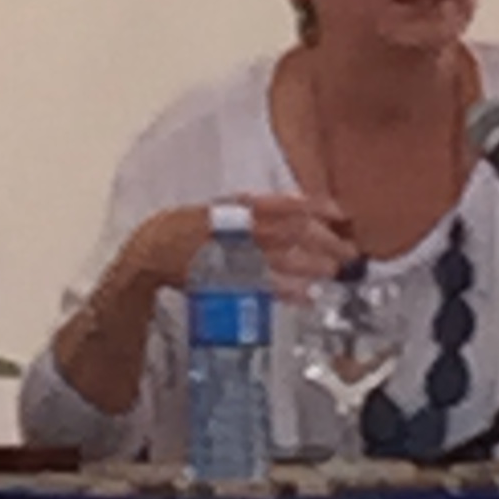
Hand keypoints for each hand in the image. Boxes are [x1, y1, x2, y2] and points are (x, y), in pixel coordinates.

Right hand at [110, 194, 358, 313]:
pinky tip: (307, 295)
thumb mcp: (218, 209)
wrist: (150, 253)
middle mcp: (238, 229)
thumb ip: (252, 211)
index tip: (339, 212)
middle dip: (324, 241)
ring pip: (283, 259)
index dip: (314, 206)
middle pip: (291, 232)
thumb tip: (293, 211)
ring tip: (335, 272)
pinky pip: (264, 287)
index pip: (283, 203)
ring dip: (313, 265)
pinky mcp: (227, 281)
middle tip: (349, 251)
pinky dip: (288, 291)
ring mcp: (232, 255)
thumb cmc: (184, 229)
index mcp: (237, 207)